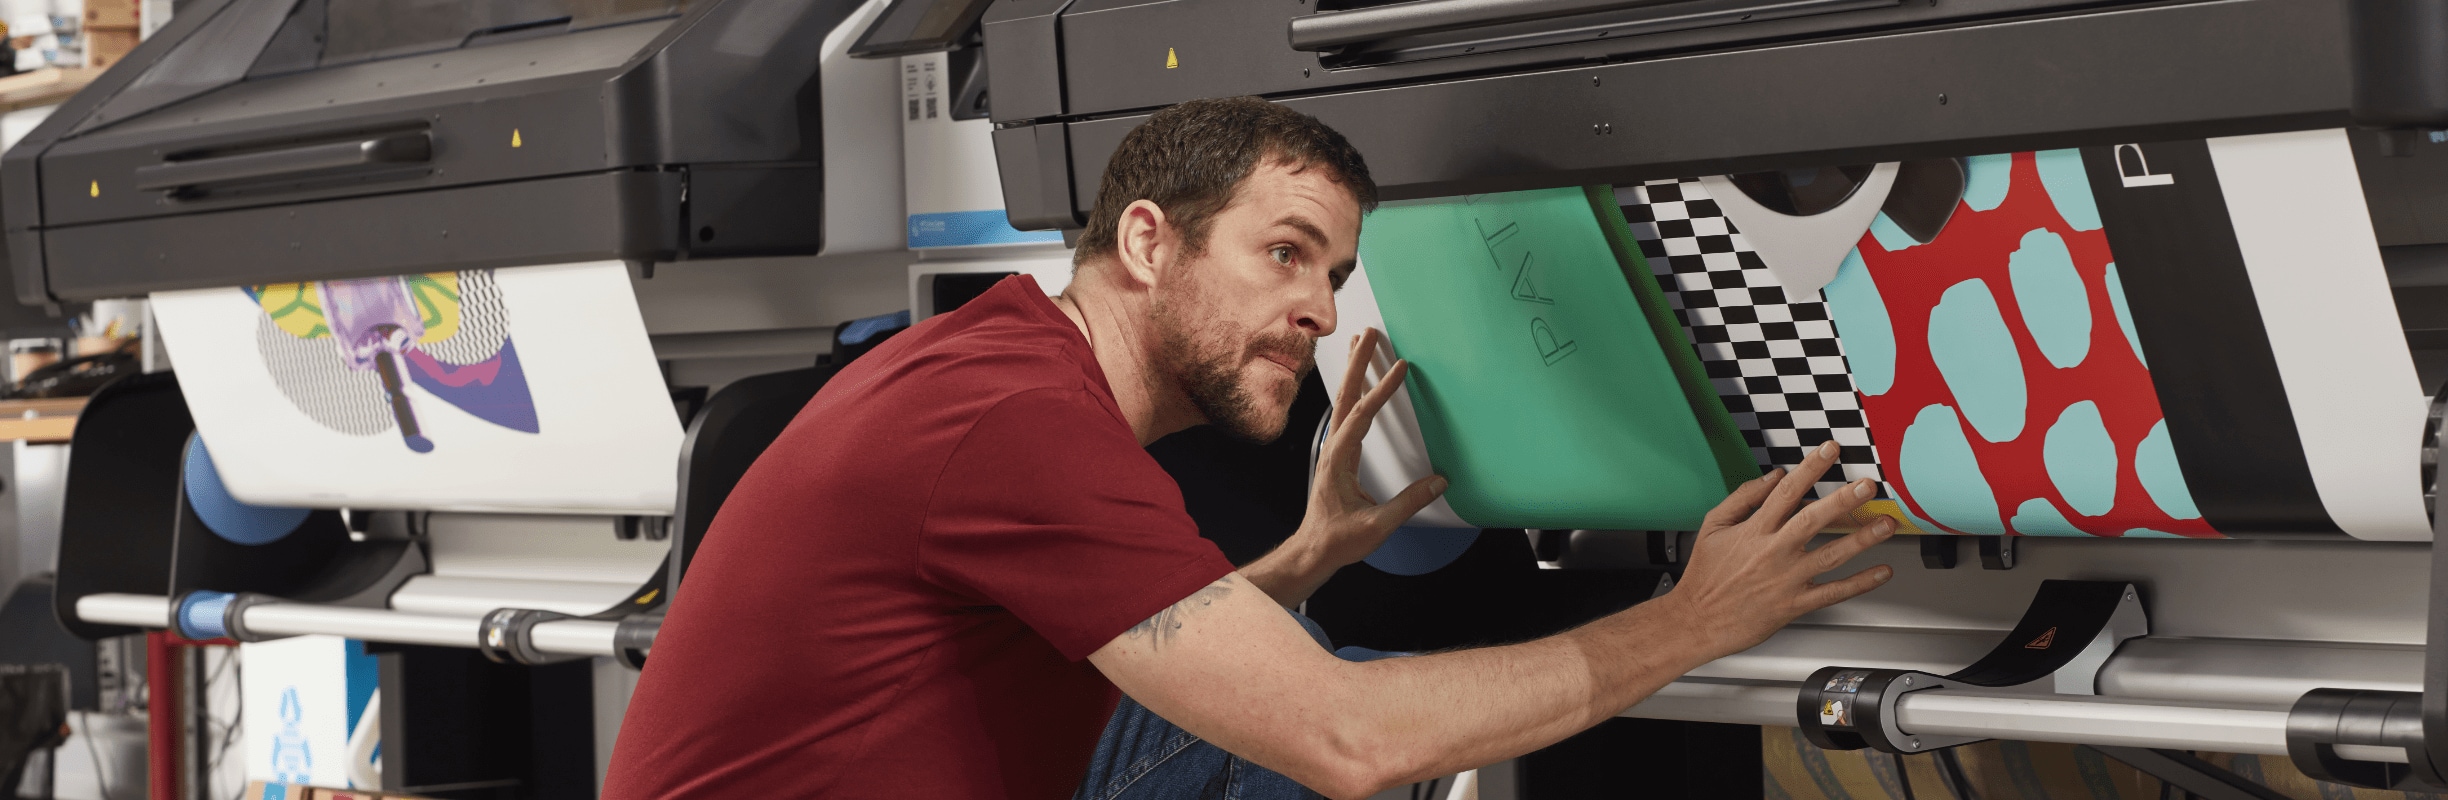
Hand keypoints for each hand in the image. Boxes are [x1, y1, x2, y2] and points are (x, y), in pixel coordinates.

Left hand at [1294, 327, 1447, 569]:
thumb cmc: (1338, 540)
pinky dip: (1355, 390)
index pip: (1362, 416)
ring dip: (1354, 371)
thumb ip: (1408, 503)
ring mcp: (1334, 449)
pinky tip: (1360, 381)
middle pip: (1346, 395)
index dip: (1382, 390)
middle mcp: (1333, 448)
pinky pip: (1348, 413)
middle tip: (1370, 333)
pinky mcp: (1339, 454)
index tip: (1401, 367)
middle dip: (1358, 362)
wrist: (1313, 550)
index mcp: (1338, 459)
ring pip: (1344, 400)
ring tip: (1361, 342)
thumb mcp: (1377, 526)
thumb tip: (1439, 481)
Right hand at [1661, 440, 1896, 657]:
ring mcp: (1787, 579)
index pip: (1786, 492)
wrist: (1697, 620)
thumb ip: (1743, 498)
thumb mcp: (1713, 526)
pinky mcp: (1794, 604)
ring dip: (1861, 539)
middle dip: (1843, 500)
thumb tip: (1773, 477)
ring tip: (1885, 524)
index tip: (1830, 451)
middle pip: (1813, 520)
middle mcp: (1773, 552)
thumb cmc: (1704, 576)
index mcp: (1754, 530)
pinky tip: (1882, 572)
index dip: (1810, 468)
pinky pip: (1833, 592)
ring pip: (1831, 555)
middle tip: (1867, 485)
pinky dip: (1860, 583)